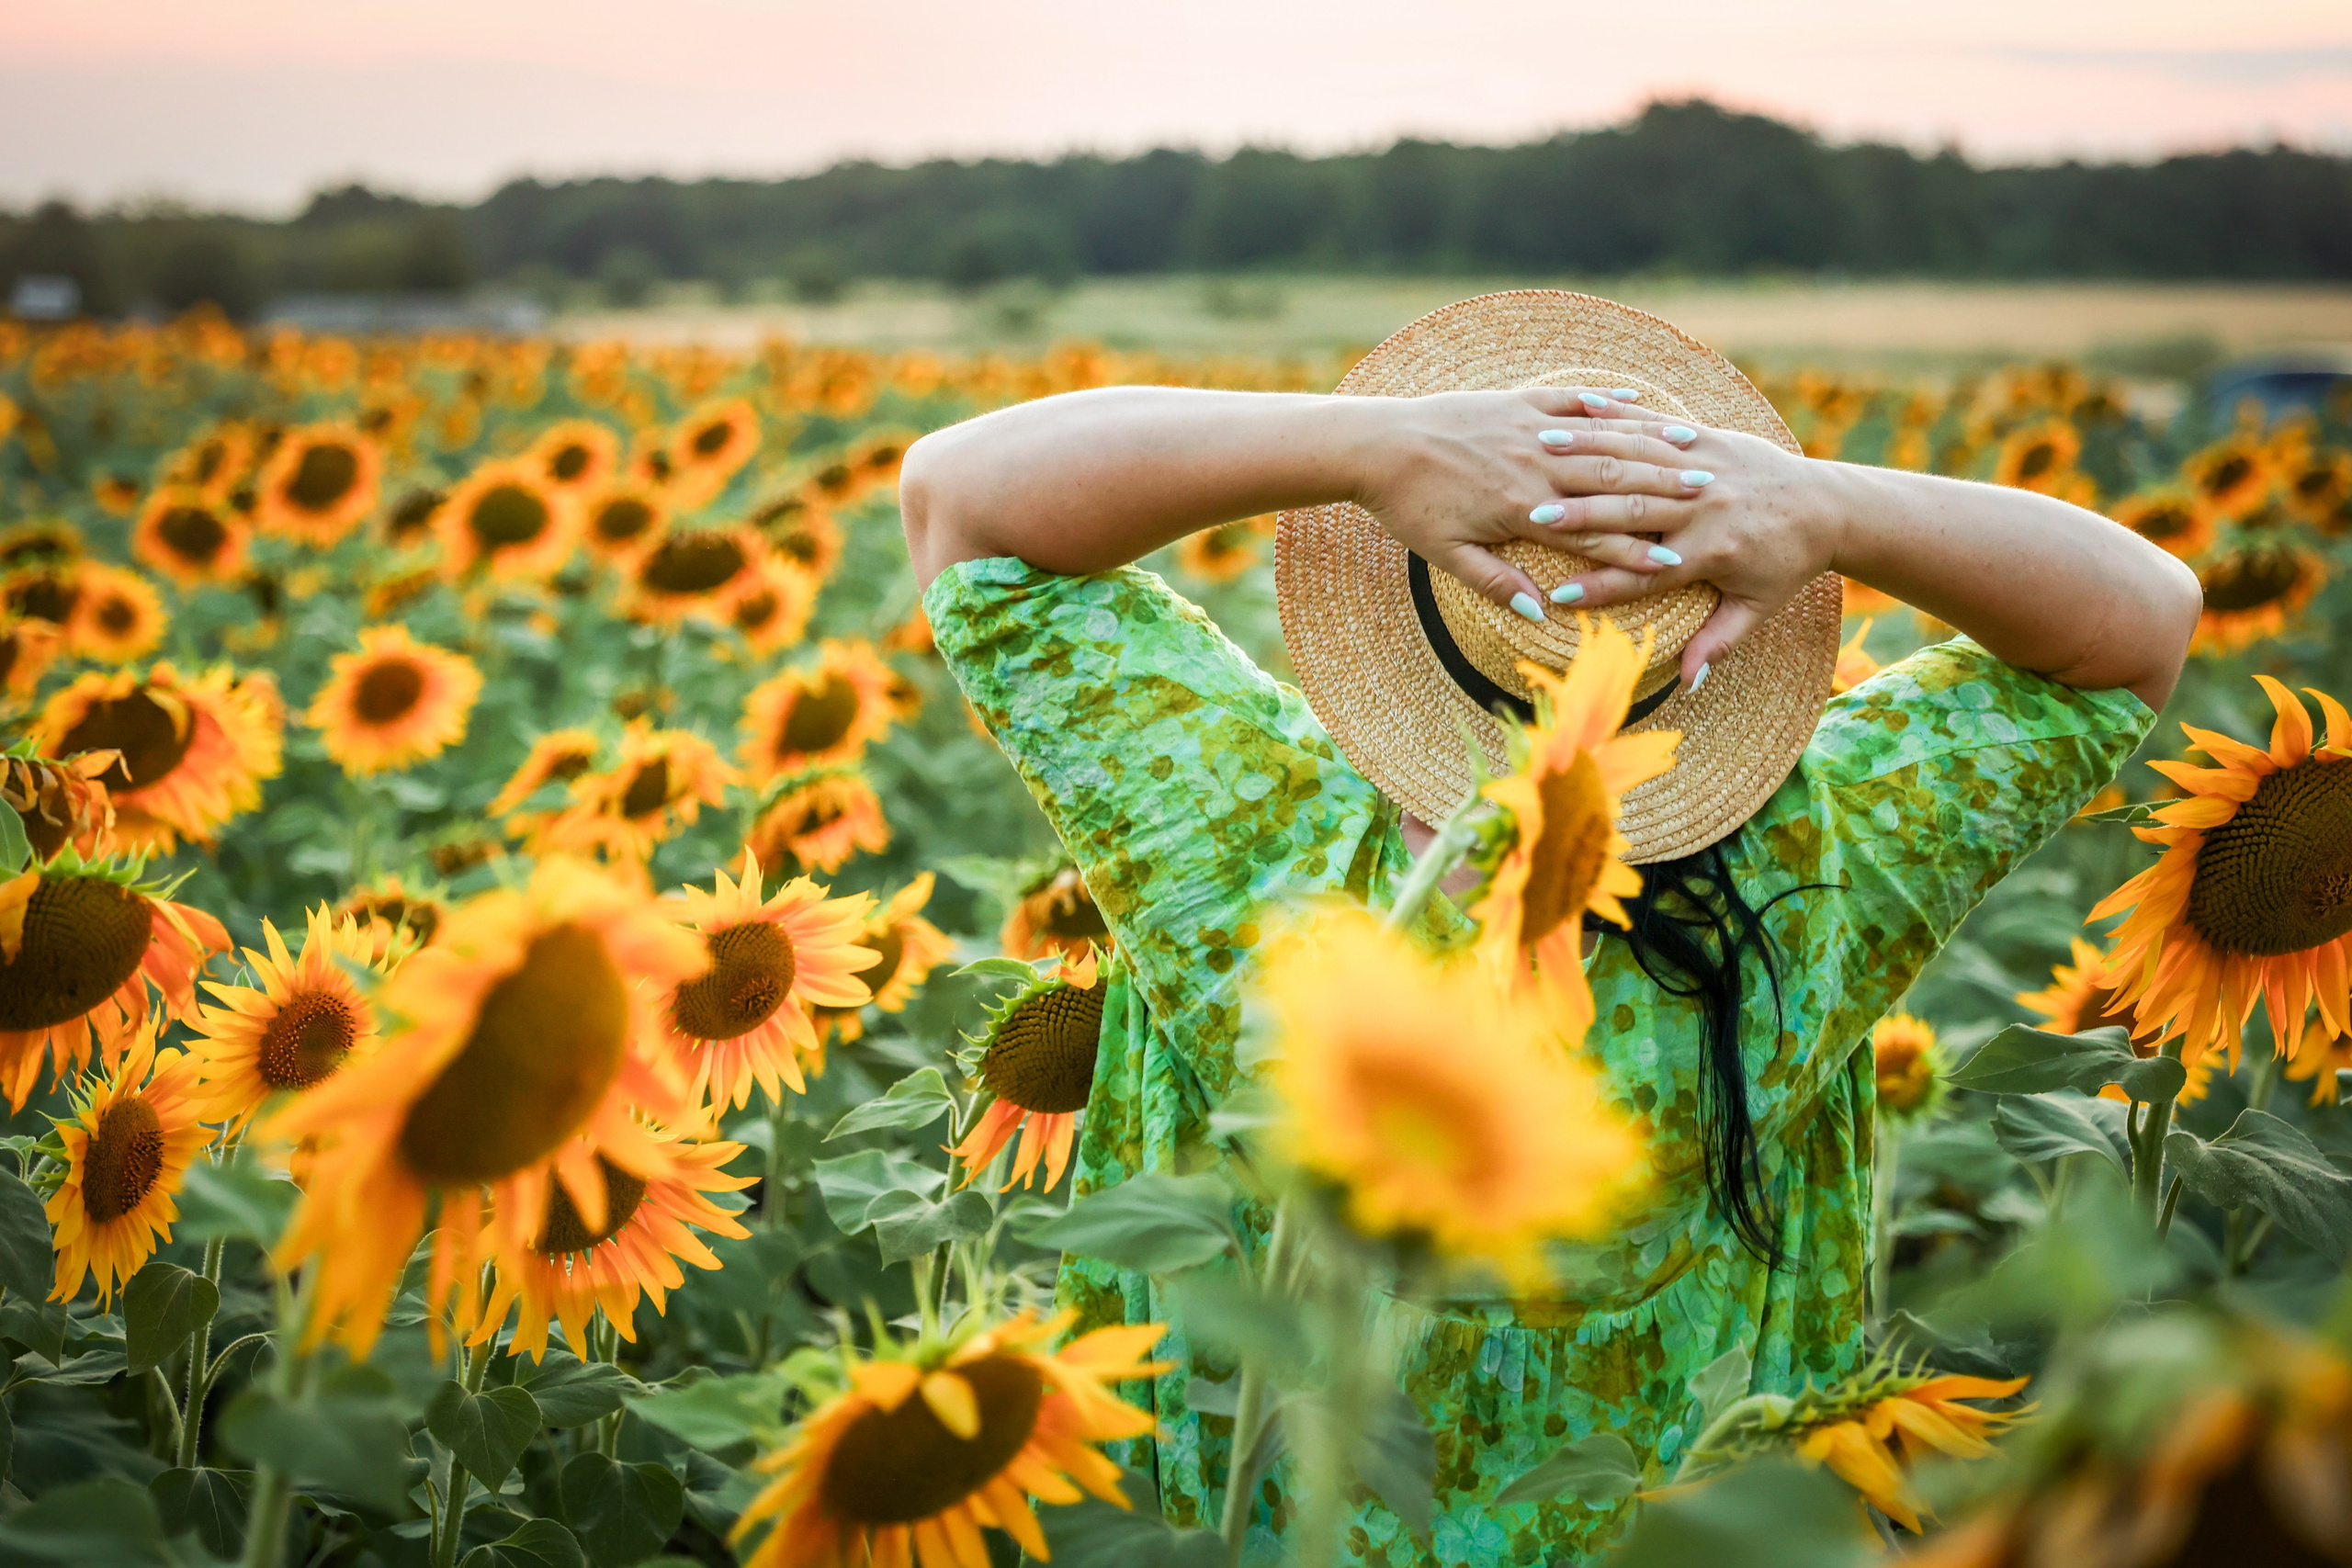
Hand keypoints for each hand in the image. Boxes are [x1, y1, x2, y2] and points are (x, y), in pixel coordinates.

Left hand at [1349, 387, 1709, 622]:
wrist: (1377, 445)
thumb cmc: (1409, 507)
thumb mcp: (1448, 555)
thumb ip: (1497, 583)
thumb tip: (1541, 612)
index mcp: (1522, 510)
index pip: (1591, 538)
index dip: (1633, 554)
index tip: (1673, 565)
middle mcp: (1535, 466)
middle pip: (1612, 485)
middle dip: (1662, 498)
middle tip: (1709, 506)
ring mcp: (1529, 429)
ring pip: (1602, 440)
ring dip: (1648, 451)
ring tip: (1692, 457)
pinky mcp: (1516, 401)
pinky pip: (1571, 398)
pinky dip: (1605, 402)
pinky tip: (1638, 404)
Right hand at [1521, 417, 1845, 683]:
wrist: (1827, 504)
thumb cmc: (1788, 562)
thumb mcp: (1757, 607)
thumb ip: (1718, 642)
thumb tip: (1689, 683)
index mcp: (1711, 551)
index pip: (1644, 574)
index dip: (1601, 587)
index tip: (1559, 598)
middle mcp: (1705, 507)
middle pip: (1630, 513)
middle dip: (1579, 515)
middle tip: (1533, 517)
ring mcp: (1705, 466)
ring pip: (1636, 461)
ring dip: (1587, 457)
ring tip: (1541, 454)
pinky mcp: (1708, 438)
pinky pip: (1655, 428)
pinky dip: (1617, 420)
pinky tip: (1579, 412)